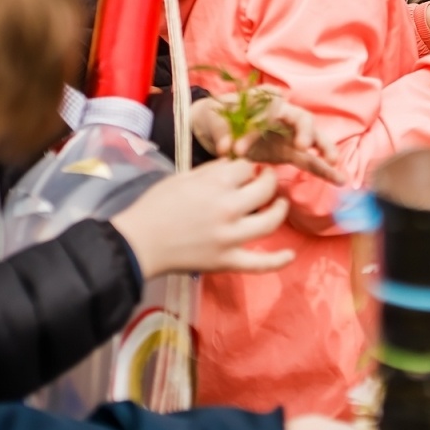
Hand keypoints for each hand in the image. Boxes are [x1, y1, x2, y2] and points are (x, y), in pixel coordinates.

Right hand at [109, 159, 292, 276]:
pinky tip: (291, 254)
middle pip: (265, 189)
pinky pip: (260, 264)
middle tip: (267, 179)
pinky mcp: (227, 261)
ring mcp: (231, 237)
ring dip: (280, 209)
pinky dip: (278, 261)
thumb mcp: (183, 177)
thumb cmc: (155, 206)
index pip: (247, 167)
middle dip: (269, 180)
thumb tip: (236, 165)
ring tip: (280, 203)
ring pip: (271, 221)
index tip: (245, 170)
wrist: (139, 243)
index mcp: (216, 184)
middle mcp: (229, 208)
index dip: (247, 166)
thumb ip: (213, 170)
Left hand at [191, 94, 344, 183]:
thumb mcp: (219, 121)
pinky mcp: (292, 151)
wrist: (221, 125)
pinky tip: (340, 181)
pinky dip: (324, 169)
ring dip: (325, 150)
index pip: (269, 112)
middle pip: (303, 119)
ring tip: (332, 162)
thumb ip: (225, 133)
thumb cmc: (222, 117)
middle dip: (306, 132)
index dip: (256, 130)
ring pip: (314, 139)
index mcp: (267, 102)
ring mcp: (290, 134)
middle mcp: (284, 115)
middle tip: (302, 147)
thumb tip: (226, 149)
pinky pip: (312, 160)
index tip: (236, 150)